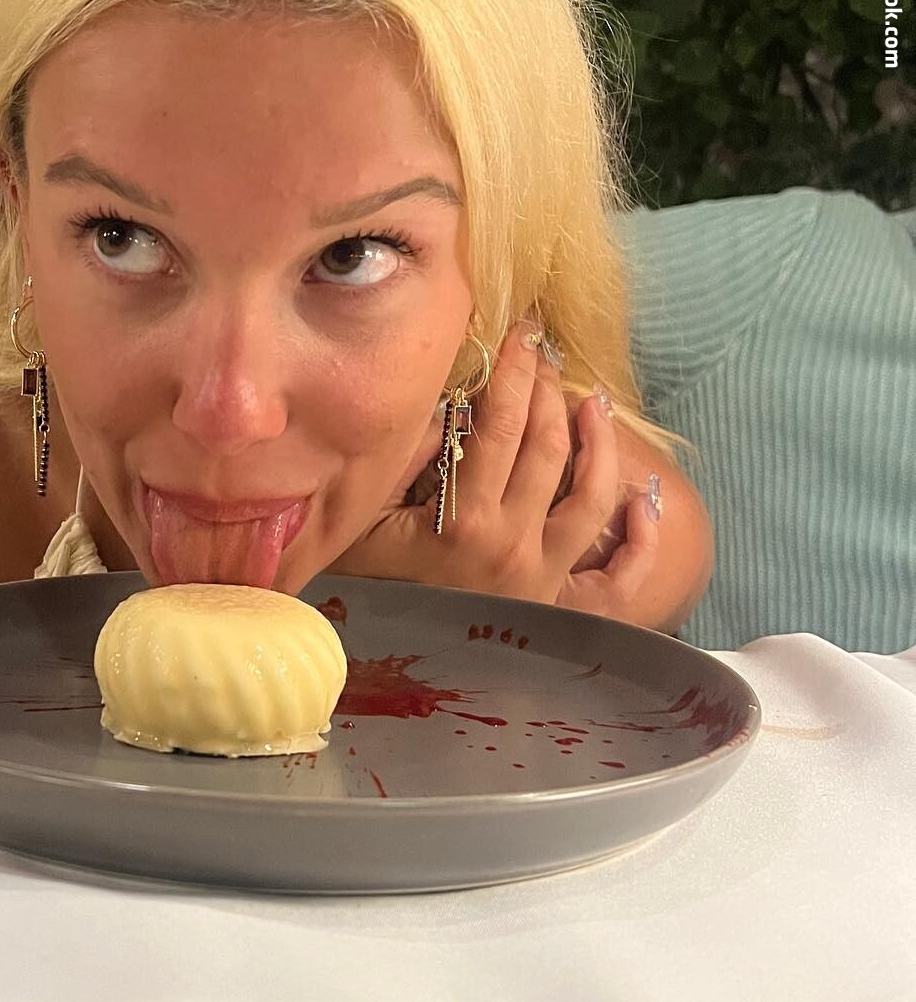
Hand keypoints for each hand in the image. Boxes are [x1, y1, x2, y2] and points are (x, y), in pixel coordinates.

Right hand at [329, 320, 658, 619]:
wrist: (376, 670)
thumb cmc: (358, 591)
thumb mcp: (358, 521)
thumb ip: (398, 461)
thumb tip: (441, 402)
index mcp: (462, 521)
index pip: (501, 423)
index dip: (514, 370)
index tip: (521, 331)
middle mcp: (511, 546)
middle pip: (547, 447)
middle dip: (547, 388)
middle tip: (542, 352)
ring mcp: (541, 579)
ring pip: (591, 498)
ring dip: (598, 442)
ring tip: (593, 401)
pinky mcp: (554, 607)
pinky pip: (615, 579)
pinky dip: (639, 541)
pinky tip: (643, 502)